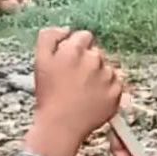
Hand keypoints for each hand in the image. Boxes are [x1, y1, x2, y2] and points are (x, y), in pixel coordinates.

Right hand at [24, 28, 124, 155]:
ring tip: (84, 91)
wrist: (60, 126)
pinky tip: (93, 97)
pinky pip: (116, 83)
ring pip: (106, 67)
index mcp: (75, 49)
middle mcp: (94, 59)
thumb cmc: (49, 96)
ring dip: (98, 75)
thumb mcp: (40, 61)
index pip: (84, 36)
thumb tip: (65, 29)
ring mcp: (107, 76)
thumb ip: (49, 37)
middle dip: (87, 61)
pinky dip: (107, 89)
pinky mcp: (117, 92)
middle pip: (96, 52)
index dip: (76, 48)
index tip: (70, 61)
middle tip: (75, 79)